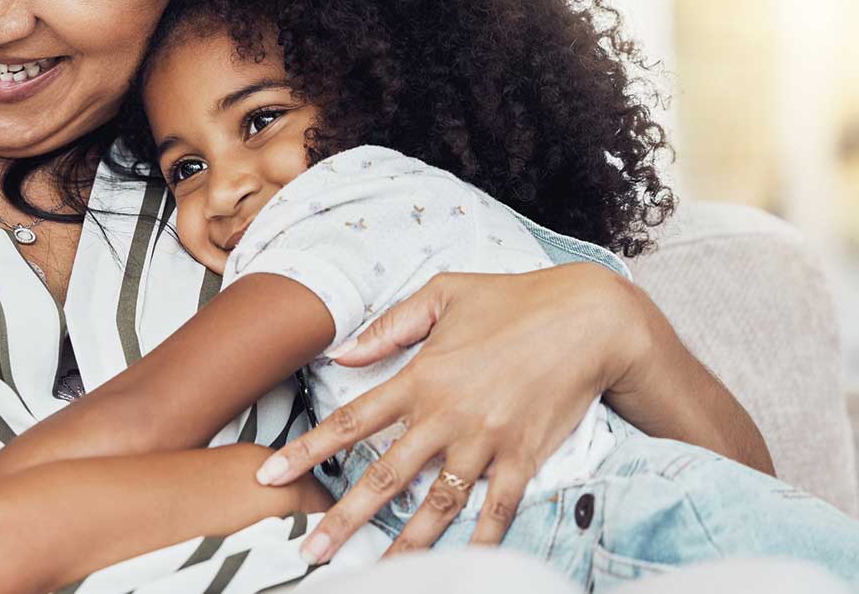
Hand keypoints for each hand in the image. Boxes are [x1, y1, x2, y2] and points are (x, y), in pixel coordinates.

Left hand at [255, 264, 644, 563]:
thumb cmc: (514, 299)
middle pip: (384, 476)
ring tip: (376, 575)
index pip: (351, 421)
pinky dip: (479, 543)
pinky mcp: (524, 458)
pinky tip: (459, 569)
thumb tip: (342, 351)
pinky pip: (496, 511)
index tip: (270, 474)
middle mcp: (447, 416)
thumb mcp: (443, 293)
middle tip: (313, 550)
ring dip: (404, 544)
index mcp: (421, 376)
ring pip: (436, 505)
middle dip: (344, 518)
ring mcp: (487, 441)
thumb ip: (390, 324)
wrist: (589, 319)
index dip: (306, 450)